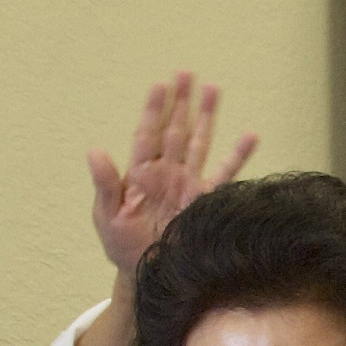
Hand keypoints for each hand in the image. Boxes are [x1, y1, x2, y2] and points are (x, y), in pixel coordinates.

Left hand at [88, 73, 258, 277]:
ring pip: (200, 141)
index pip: (148, 133)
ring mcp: (188, 183)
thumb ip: (105, 183)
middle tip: (186, 73)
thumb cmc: (122, 244)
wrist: (147, 273)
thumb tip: (94, 150)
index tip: (160, 85)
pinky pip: (226, 173)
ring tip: (214, 88)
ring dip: (207, 116)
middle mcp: (167, 172)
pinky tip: (250, 135)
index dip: (153, 109)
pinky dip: (239, 154)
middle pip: (176, 128)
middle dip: (181, 101)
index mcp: (141, 173)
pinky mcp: (206, 198)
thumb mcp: (107, 215)